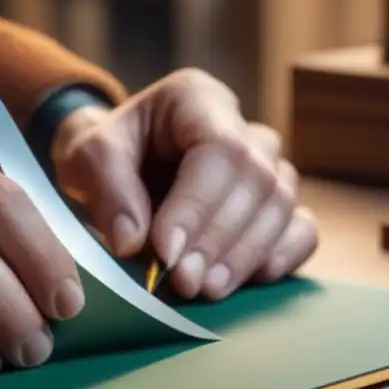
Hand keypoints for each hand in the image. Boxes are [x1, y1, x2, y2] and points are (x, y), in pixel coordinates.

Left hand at [51, 69, 318, 299]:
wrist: (118, 169)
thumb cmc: (106, 156)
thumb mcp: (86, 157)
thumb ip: (106, 188)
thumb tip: (133, 240)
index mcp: (197, 99)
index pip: (218, 150)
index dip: (198, 205)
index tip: (166, 252)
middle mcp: (243, 128)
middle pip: (255, 180)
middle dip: (219, 238)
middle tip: (184, 281)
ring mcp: (268, 166)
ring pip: (281, 205)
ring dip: (246, 254)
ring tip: (207, 289)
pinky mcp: (276, 206)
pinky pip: (302, 227)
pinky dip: (285, 254)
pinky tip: (256, 278)